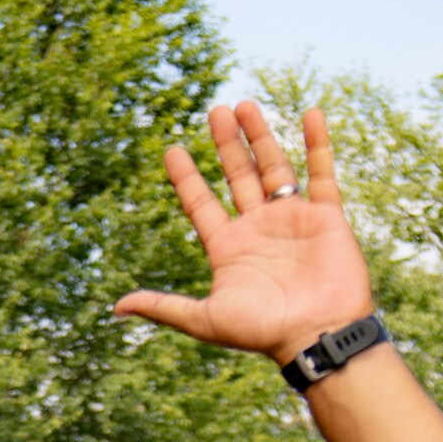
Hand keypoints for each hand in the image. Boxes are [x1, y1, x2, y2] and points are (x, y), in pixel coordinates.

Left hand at [112, 101, 383, 367]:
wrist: (317, 336)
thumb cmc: (262, 332)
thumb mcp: (205, 319)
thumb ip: (164, 307)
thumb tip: (116, 308)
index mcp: (228, 247)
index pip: (201, 204)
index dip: (186, 178)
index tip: (171, 150)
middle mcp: (258, 228)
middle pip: (238, 176)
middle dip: (226, 144)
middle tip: (214, 110)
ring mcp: (292, 220)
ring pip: (274, 168)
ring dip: (260, 137)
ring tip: (244, 106)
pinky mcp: (326, 217)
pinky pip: (322, 174)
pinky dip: (317, 144)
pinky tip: (310, 114)